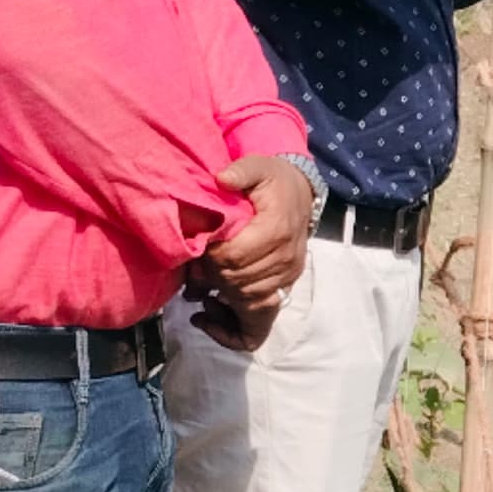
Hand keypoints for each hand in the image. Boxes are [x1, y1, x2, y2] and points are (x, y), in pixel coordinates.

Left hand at [199, 154, 315, 326]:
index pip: (235, 257)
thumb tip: (221, 178)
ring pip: (245, 300)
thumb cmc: (273, 181)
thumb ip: (240, 171)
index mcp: (277, 230)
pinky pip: (260, 318)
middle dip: (209, 276)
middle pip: (236, 281)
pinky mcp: (285, 287)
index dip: (209, 257)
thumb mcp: (258, 166)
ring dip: (218, 295)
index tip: (197, 248)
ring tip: (197, 285)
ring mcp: (287, 276)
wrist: (301, 194)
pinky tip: (209, 313)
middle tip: (192, 267)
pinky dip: (233, 324)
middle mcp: (286, 259)